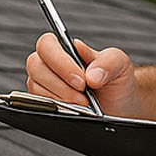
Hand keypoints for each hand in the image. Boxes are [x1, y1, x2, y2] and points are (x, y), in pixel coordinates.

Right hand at [26, 34, 143, 116]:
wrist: (120, 108)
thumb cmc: (116, 81)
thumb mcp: (120, 65)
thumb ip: (108, 62)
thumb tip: (91, 74)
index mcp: (66, 49)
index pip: (47, 44)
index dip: (60, 62)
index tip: (81, 80)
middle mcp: (51, 64)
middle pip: (35, 65)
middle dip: (61, 85)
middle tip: (84, 96)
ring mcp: (44, 84)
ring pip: (35, 87)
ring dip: (61, 99)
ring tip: (84, 105)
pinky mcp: (44, 102)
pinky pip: (39, 104)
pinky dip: (58, 109)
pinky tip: (74, 111)